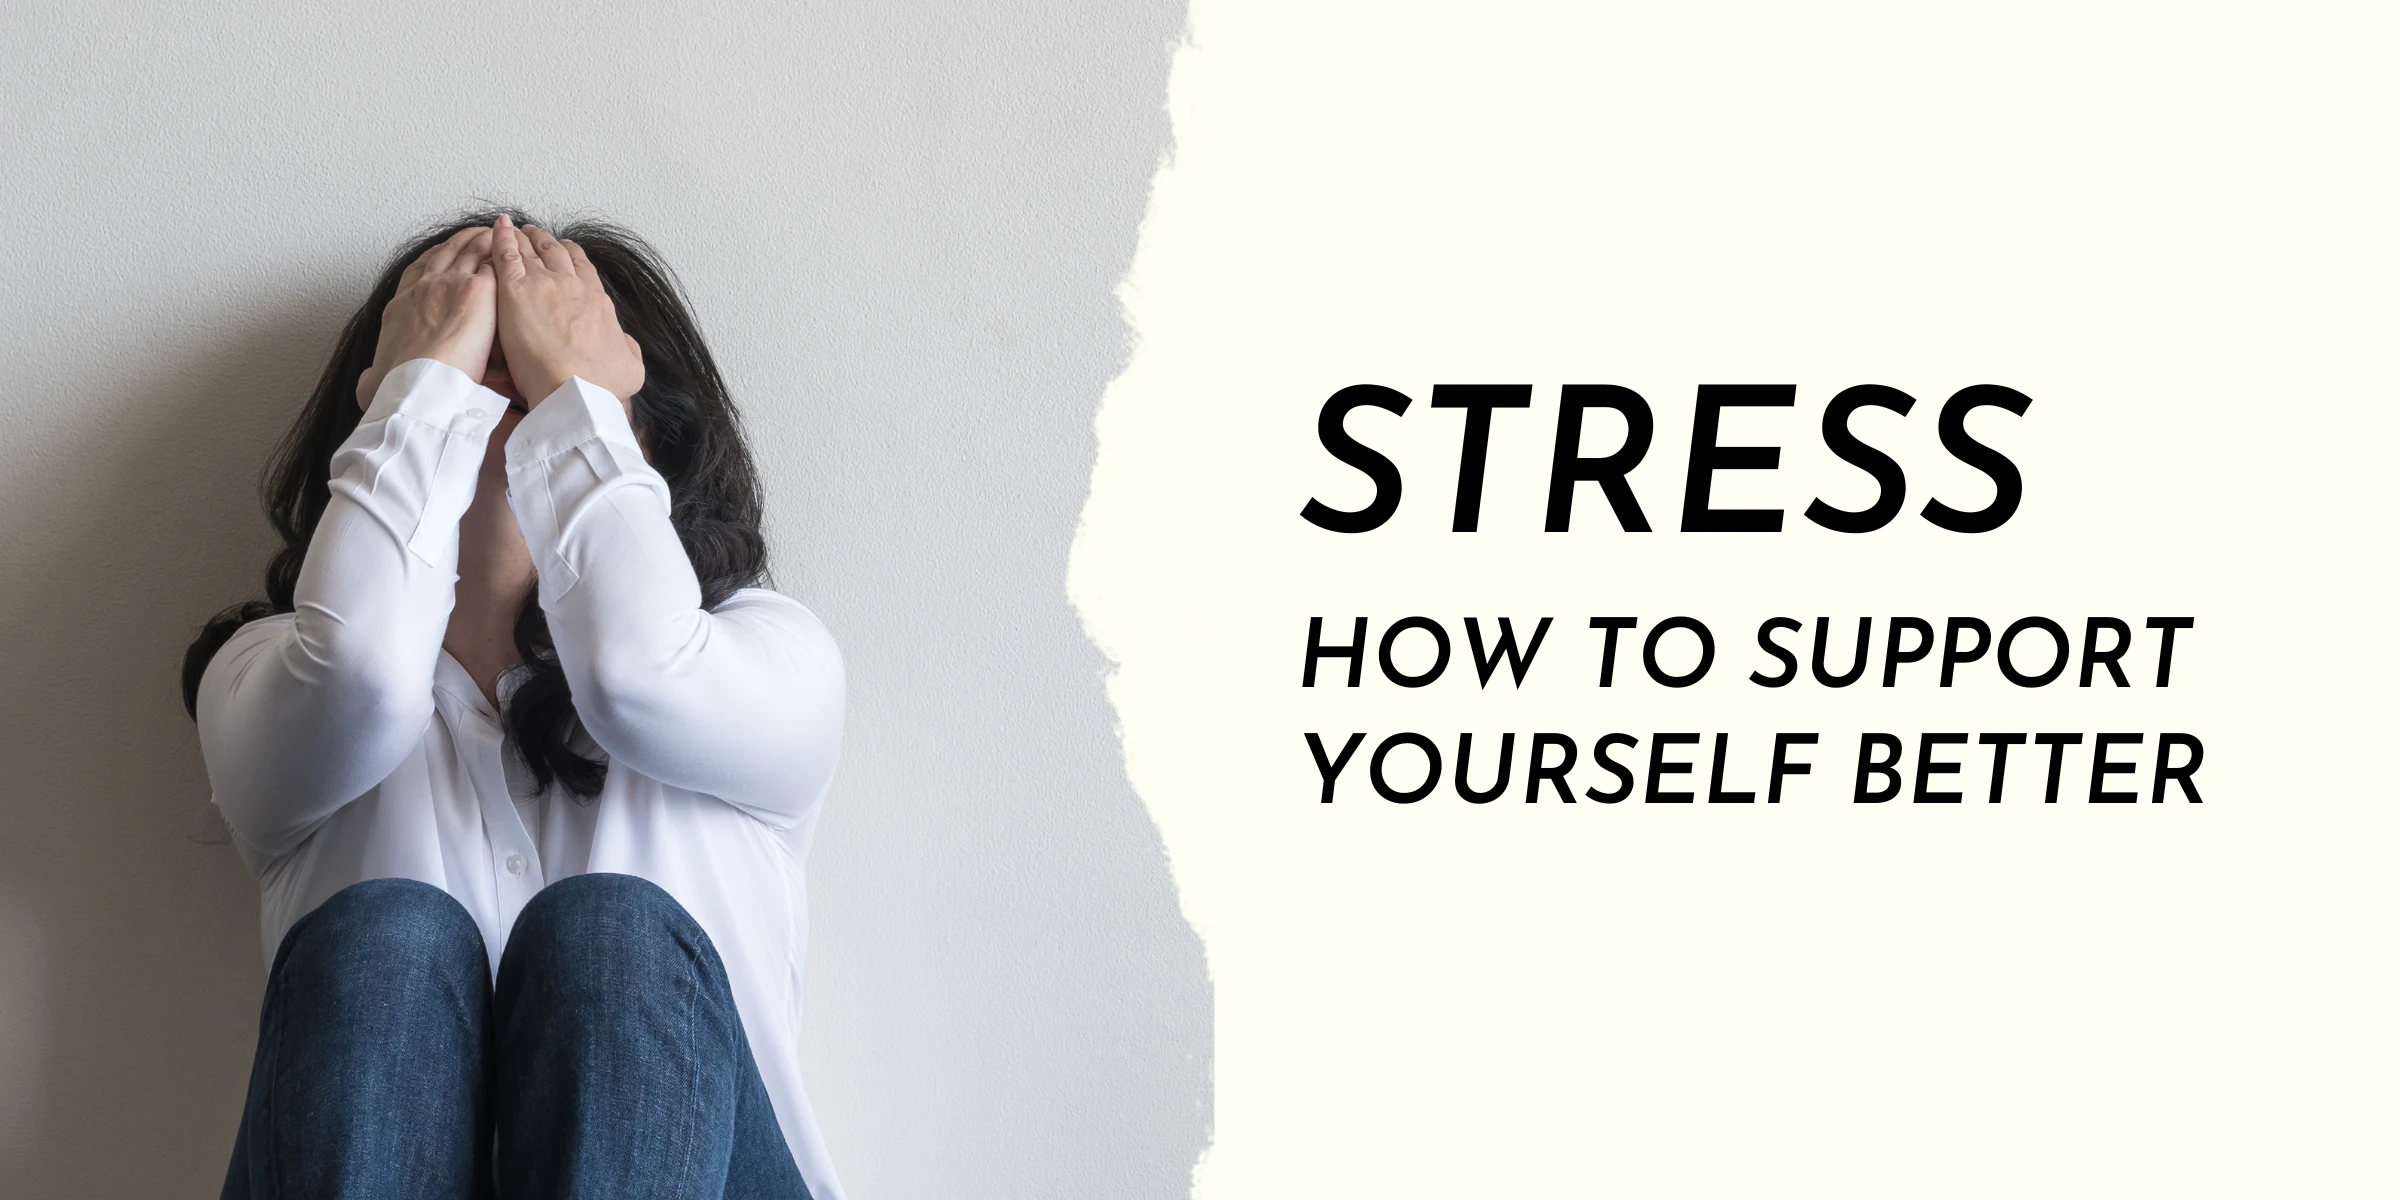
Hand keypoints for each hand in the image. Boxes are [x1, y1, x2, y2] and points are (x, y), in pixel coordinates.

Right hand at [356, 226, 496, 409]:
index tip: (438, 255)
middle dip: (458, 242)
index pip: (414, 273)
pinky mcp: (477, 290)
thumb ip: (375, 374)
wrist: (420, 383)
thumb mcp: (375, 378)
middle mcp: (423, 289)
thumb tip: (369, 380)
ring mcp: (450, 285)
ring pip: (468, 251)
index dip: (428, 261)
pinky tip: (511, 251)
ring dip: (480, 240)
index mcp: (400, 307)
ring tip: (492, 233)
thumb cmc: (400, 386)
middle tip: (470, 235)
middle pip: (443, 254)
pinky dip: (501, 255)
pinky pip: (492, 263)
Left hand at [490, 214, 644, 408]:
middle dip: (546, 241)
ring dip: (523, 237)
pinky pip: (506, 254)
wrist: (576, 389)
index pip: (584, 269)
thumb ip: (628, 349)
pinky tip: (498, 227)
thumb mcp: (631, 368)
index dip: (574, 256)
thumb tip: (625, 343)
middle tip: (536, 234)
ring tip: (515, 228)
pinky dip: (502, 237)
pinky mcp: (515, 291)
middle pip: (557, 253)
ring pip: (531, 249)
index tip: (567, 250)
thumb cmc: (601, 385)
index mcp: (598, 302)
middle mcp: (573, 286)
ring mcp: (544, 284)